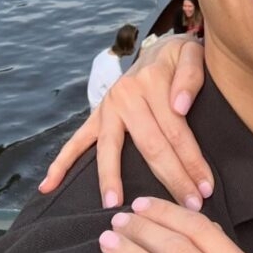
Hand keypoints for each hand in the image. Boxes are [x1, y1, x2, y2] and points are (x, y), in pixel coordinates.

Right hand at [39, 35, 211, 207]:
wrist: (161, 45)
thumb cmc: (181, 57)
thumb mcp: (193, 54)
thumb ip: (191, 76)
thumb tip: (180, 106)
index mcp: (153, 80)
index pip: (175, 130)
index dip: (191, 162)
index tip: (205, 189)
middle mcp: (127, 94)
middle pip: (150, 145)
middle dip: (170, 178)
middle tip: (188, 207)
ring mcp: (108, 106)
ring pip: (110, 150)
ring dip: (112, 180)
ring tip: (116, 206)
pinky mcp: (96, 115)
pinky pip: (76, 141)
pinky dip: (61, 163)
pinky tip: (48, 187)